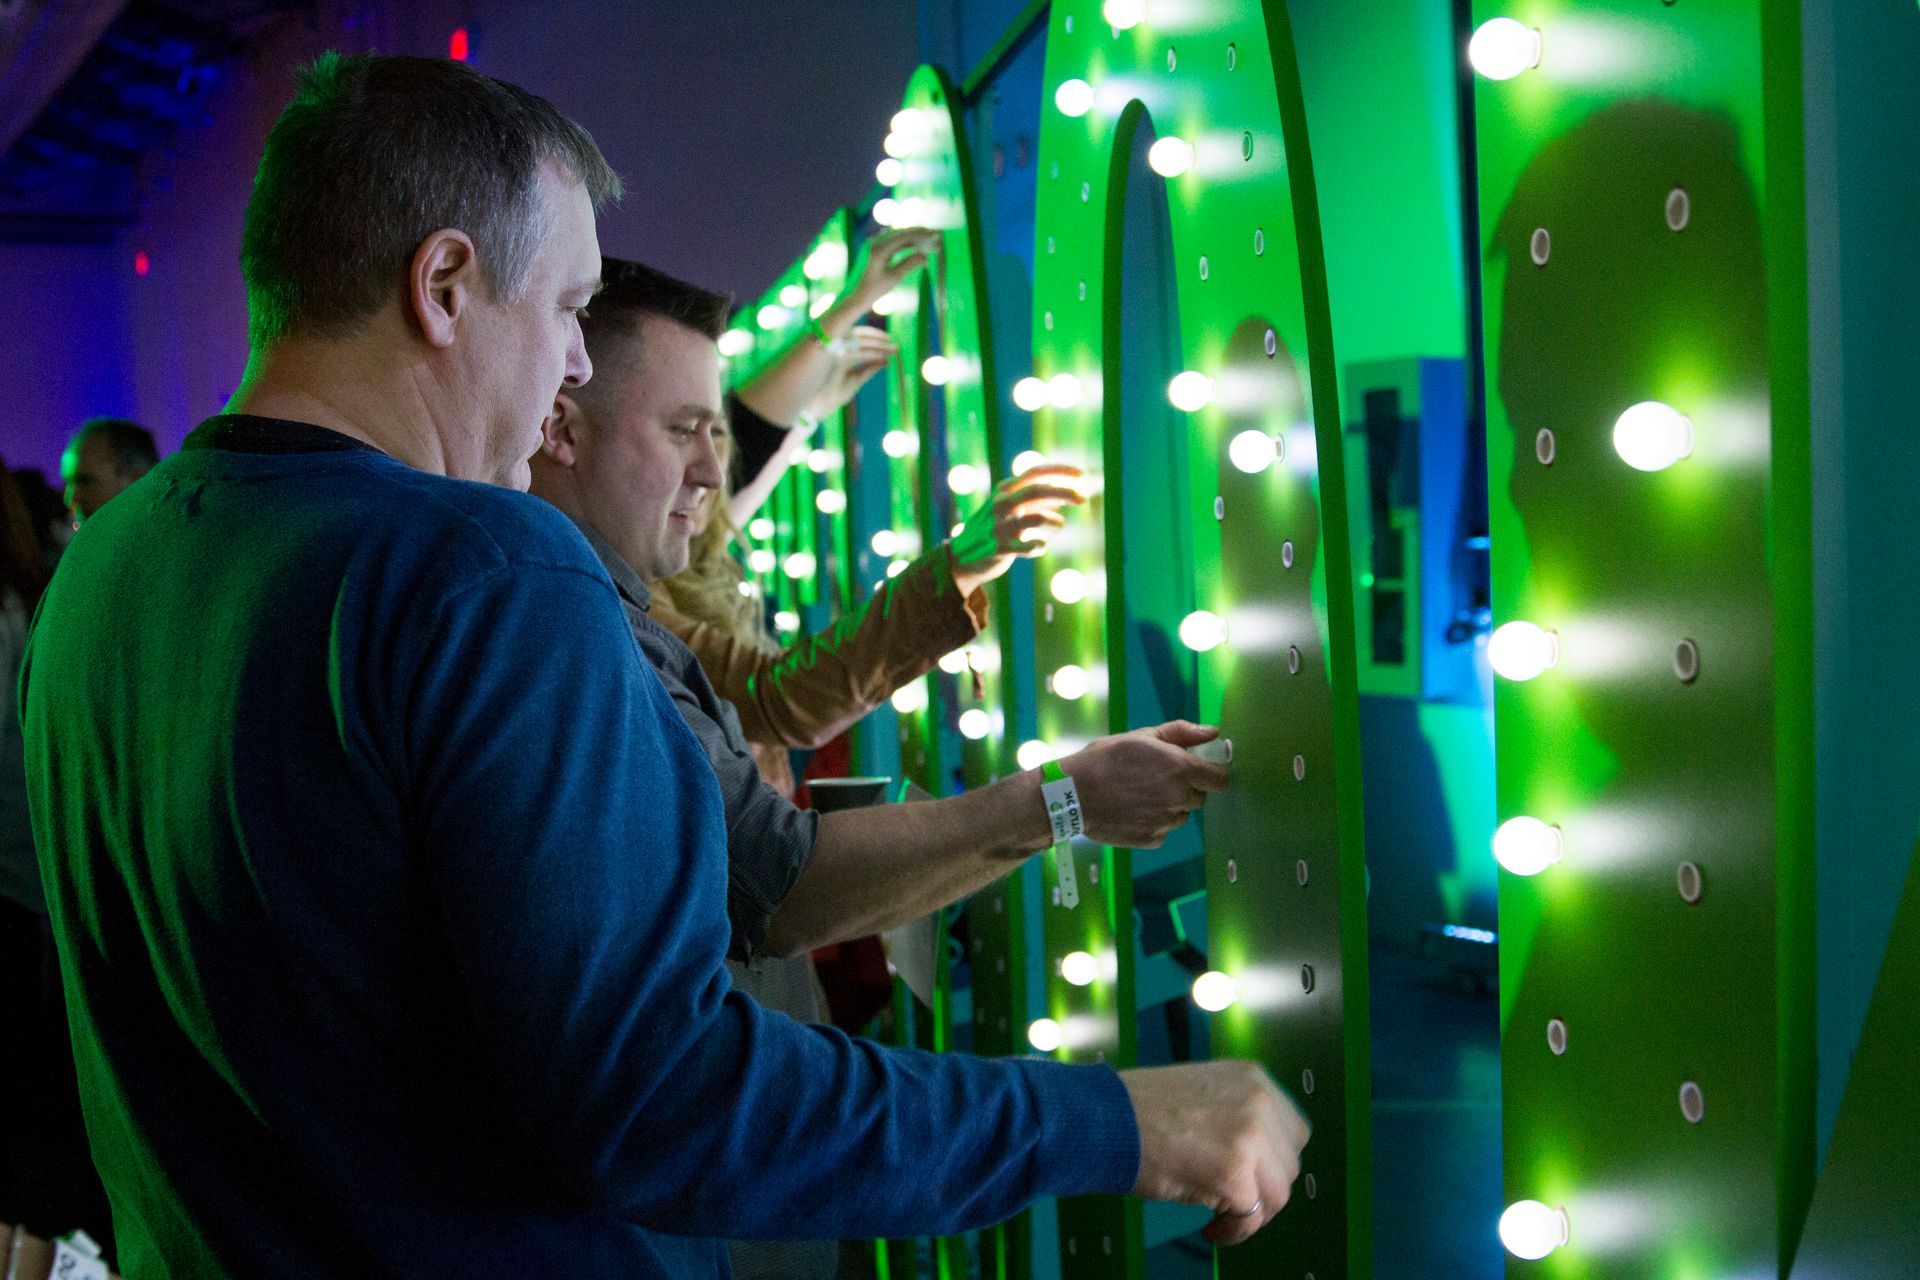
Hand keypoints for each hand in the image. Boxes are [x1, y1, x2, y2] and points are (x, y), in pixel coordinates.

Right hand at [804, 324, 896, 419]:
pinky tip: (884, 358)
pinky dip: (873, 356)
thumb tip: (886, 361)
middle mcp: (835, 348)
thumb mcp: (855, 381)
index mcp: (837, 350)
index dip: (873, 336)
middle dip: (879, 340)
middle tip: (895, 345)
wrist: (816, 408)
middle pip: (860, 336)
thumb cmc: (833, 395)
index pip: (856, 335)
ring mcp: (835, 352)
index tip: (888, 340)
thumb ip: (868, 370)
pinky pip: (859, 354)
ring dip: (879, 346)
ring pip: (861, 343)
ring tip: (894, 350)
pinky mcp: (836, 359)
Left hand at [845, 227, 939, 312]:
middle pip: (902, 233)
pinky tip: (919, 246)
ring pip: (900, 235)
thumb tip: (925, 257)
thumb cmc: (875, 289)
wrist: (858, 294)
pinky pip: (895, 241)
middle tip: (936, 236)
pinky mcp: (877, 246)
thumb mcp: (895, 278)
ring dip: (915, 237)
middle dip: (920, 234)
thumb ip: (909, 264)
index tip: (935, 236)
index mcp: (878, 249)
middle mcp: (875, 242)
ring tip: (931, 241)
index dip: (921, 236)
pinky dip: (908, 243)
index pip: (903, 237)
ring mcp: (875, 243)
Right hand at [948, 465, 1084, 597]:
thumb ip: (1037, 501)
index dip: (1059, 471)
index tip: (1081, 474)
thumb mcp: (1013, 509)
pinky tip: (1039, 546)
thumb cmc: (995, 528)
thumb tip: (1065, 495)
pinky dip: (1040, 546)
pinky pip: (1031, 546)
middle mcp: (1001, 503)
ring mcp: (999, 526)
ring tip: (1057, 526)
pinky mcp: (1000, 548)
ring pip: (1039, 517)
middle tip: (1084, 498)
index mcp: (1005, 489)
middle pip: (1038, 490)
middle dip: (1065, 492)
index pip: (1035, 472)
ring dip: (1055, 522)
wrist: (963, 557)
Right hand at [1058, 721, 1229, 848]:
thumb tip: (1213, 732)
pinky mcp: (1152, 839)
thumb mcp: (1143, 736)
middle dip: (1185, 789)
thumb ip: (1182, 733)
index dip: (1210, 774)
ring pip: (1181, 815)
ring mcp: (1166, 822)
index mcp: (1180, 768)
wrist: (1072, 794)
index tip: (1197, 771)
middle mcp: (1178, 797)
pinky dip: (1153, 823)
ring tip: (1139, 796)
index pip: (1220, 779)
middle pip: (1200, 797)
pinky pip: (1163, 831)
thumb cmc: (1105, 759)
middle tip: (1155, 780)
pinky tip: (1131, 811)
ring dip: (1170, 807)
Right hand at [1120, 1060, 1310, 1246]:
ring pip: (1277, 1195)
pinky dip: (1233, 1232)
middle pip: (1290, 1165)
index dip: (1272, 1161)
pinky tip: (1210, 1228)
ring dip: (1251, 1213)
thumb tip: (1260, 1159)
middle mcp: (1260, 1101)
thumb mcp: (1204, 1092)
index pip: (1292, 1131)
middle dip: (1263, 1188)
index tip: (1250, 1176)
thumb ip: (1238, 1114)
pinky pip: (1251, 1219)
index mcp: (1253, 1078)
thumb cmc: (1139, 1110)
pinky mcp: (1235, 1174)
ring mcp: (1251, 1137)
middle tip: (1232, 1199)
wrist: (1104, 1119)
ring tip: (1218, 1216)